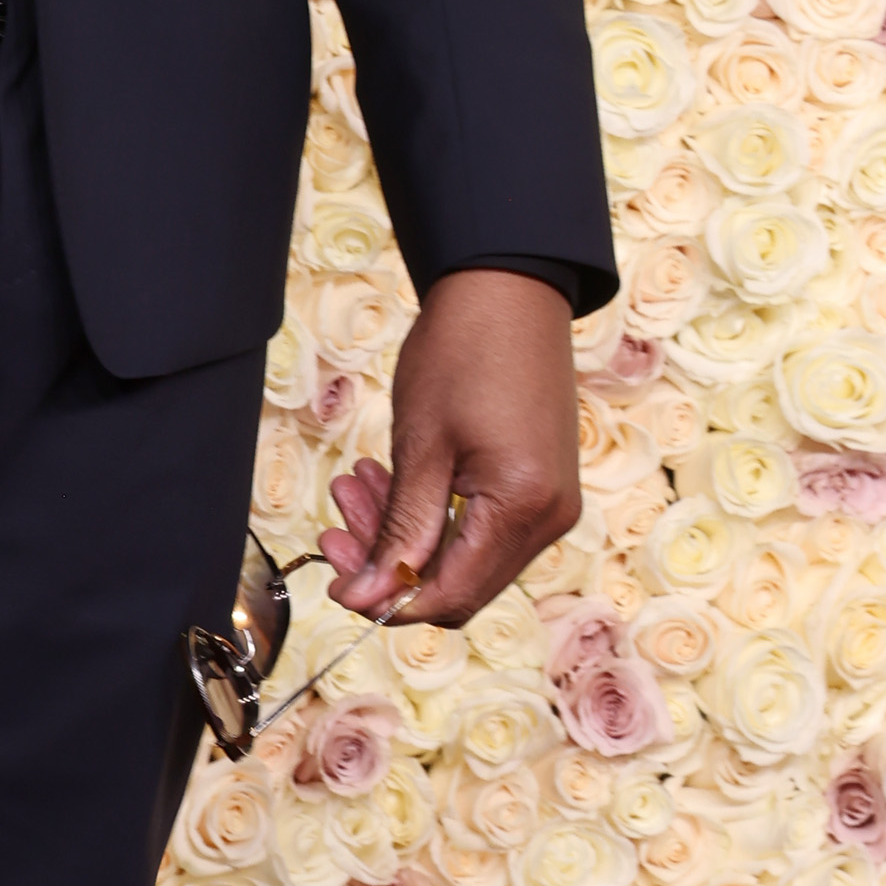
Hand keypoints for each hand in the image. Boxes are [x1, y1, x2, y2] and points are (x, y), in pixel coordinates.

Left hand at [320, 268, 578, 627]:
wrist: (508, 285)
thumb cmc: (464, 349)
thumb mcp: (421, 444)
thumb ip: (400, 530)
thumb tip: (370, 597)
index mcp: (523, 509)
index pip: (451, 596)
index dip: (388, 600)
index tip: (338, 580)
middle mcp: (550, 518)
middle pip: (460, 583)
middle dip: (391, 565)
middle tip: (334, 529)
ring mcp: (551, 502)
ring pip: (467, 555)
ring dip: (407, 534)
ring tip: (353, 487)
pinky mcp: (542, 484)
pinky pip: (483, 526)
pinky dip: (435, 515)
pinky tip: (392, 483)